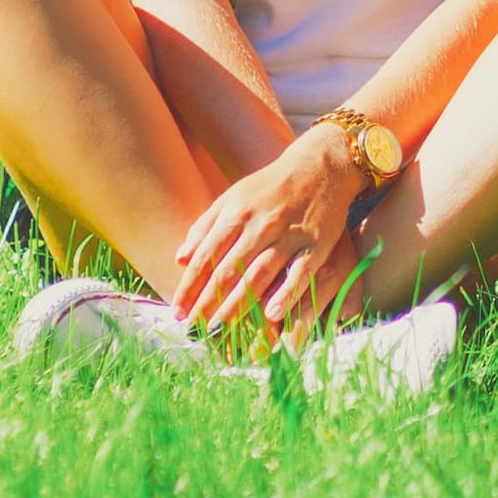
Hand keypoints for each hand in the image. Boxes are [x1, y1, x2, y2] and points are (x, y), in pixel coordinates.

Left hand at [172, 126, 366, 336]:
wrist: (320, 165)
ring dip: (237, 306)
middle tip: (194, 332)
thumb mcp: (234, 197)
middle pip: (228, 271)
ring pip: (259, 275)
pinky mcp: (317, 243)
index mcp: (236, 212)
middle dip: (207, 303)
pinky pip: (300, 273)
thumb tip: (180, 258)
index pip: (205, 256)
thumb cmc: (271, 187)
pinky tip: (272, 316)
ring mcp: (289, 234)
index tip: (177, 312)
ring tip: (220, 332)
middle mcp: (260, 224)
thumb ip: (205, 226)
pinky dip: (286, 295)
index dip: (189, 286)